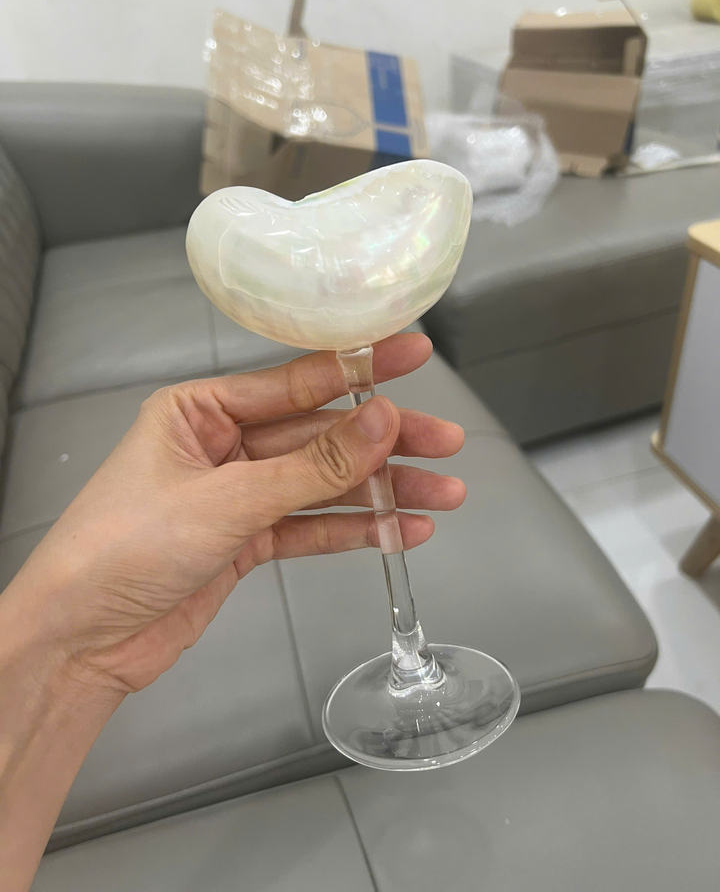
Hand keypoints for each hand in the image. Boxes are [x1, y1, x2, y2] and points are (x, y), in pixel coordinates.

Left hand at [7, 333, 464, 695]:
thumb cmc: (125, 548)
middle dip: (385, 443)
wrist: (80, 641)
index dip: (360, 370)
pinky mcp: (245, 542)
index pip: (295, 382)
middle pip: (320, 437)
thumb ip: (312, 467)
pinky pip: (310, 527)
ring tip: (444, 495)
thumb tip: (384, 422)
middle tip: (446, 444)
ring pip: (323, 485)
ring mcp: (236, 496)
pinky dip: (354, 531)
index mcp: (200, 410)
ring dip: (382, 492)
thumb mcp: (227, 500)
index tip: (413, 355)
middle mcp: (221, 445)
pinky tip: (401, 531)